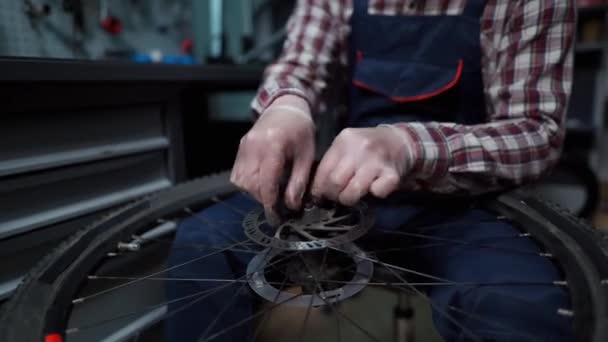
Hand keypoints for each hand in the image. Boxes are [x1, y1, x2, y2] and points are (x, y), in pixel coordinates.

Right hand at [230, 95, 315, 223]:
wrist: (285, 108)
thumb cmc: (300, 131)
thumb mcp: (306, 155)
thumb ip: (299, 181)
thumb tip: (292, 206)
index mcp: (273, 145)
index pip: (266, 182)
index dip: (270, 203)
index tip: (276, 217)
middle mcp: (253, 146)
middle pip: (251, 185)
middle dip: (263, 199)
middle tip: (277, 205)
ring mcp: (243, 146)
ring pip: (241, 182)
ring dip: (254, 192)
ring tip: (270, 193)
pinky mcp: (239, 148)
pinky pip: (237, 174)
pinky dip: (248, 184)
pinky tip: (261, 183)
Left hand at [311, 125, 416, 205]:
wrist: (399, 140)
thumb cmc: (368, 147)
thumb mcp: (348, 146)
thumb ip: (333, 162)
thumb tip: (317, 190)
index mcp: (344, 140)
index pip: (323, 171)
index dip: (319, 189)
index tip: (320, 196)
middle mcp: (360, 148)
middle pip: (335, 182)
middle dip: (333, 195)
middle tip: (338, 195)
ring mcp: (377, 160)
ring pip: (353, 192)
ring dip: (350, 199)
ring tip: (352, 194)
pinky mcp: (392, 173)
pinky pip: (377, 193)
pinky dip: (375, 194)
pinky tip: (374, 186)